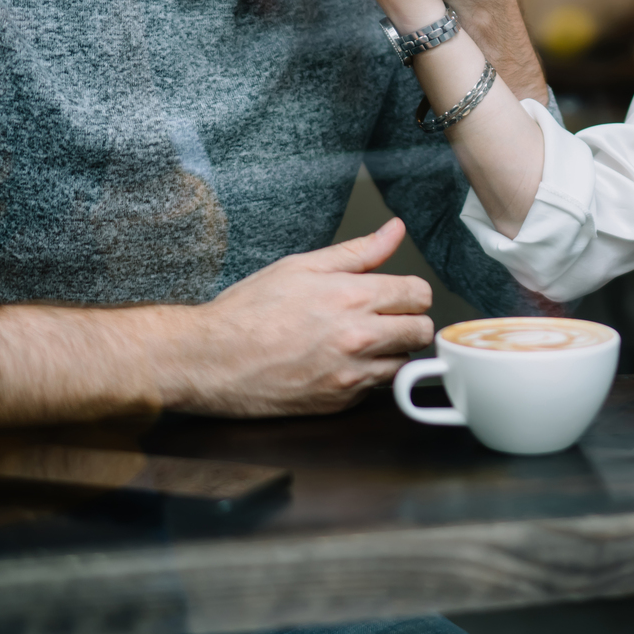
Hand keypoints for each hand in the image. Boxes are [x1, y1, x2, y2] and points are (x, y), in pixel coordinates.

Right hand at [164, 219, 433, 416]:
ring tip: (362, 343)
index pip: (419, 294)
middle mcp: (357, 337)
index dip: (411, 292)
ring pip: (405, 364)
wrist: (211, 360)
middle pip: (422, 330)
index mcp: (351, 296)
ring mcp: (350, 374)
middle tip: (386, 319)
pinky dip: (368, 377)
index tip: (398, 295)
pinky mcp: (339, 403)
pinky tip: (341, 364)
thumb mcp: (302, 266)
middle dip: (410, 322)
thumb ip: (358, 251)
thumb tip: (394, 230)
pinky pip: (376, 389)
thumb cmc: (248, 312)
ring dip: (392, 353)